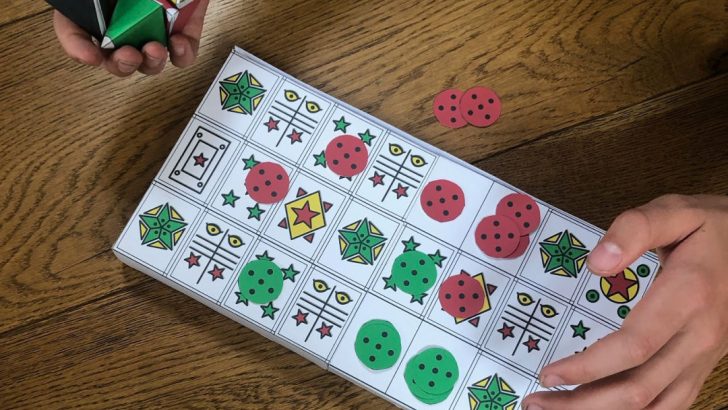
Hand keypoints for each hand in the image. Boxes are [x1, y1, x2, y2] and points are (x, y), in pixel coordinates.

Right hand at [52, 0, 208, 76]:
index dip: (78, 47)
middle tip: (128, 54)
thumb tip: (103, 3)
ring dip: (150, 63)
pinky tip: (179, 43)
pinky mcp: (182, 32)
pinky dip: (181, 54)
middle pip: (114, 57)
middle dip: (120, 63)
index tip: (90, 55)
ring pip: (148, 63)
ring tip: (155, 49)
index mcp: (97, 6)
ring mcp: (153, 29)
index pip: (74, 30)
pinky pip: (182, 55)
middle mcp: (123, 20)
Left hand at [522, 194, 727, 409]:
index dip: (587, 367)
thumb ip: (635, 229)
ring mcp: (706, 356)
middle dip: (584, 403)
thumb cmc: (710, 226)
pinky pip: (673, 403)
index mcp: (687, 296)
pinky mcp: (705, 363)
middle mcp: (700, 336)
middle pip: (639, 388)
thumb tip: (597, 264)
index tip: (548, 374)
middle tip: (536, 403)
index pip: (632, 347)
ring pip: (654, 404)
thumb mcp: (675, 210)